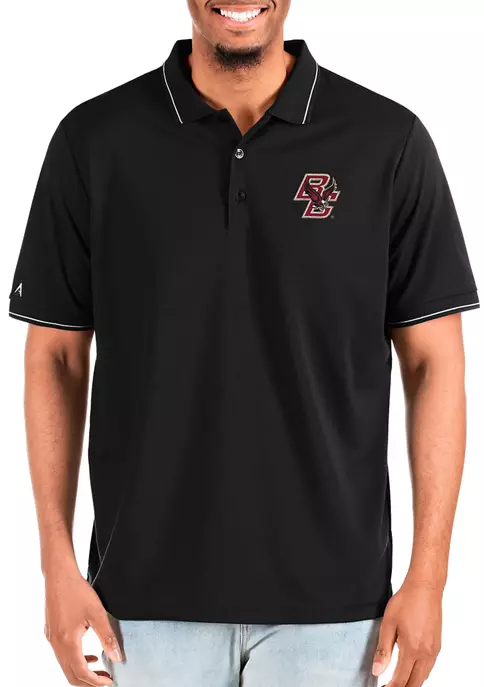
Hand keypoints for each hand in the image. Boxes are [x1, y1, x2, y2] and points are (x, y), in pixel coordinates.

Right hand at [44, 566, 121, 685]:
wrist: (59, 575)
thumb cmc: (76, 590)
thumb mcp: (97, 613)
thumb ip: (107, 637)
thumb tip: (117, 656)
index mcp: (67, 642)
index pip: (81, 673)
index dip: (96, 682)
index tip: (109, 682)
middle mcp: (56, 644)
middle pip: (71, 675)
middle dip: (88, 682)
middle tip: (105, 680)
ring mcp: (51, 639)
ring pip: (66, 666)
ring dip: (82, 671)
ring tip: (100, 669)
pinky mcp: (51, 632)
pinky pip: (62, 655)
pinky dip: (76, 660)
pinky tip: (89, 654)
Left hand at [372, 580, 442, 686]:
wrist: (425, 588)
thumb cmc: (406, 601)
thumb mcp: (388, 624)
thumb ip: (383, 649)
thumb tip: (377, 670)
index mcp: (412, 649)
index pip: (401, 680)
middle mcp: (426, 653)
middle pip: (415, 683)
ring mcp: (434, 650)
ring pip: (424, 677)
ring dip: (411, 682)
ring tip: (398, 681)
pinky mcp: (437, 645)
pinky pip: (429, 667)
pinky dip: (420, 673)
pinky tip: (411, 669)